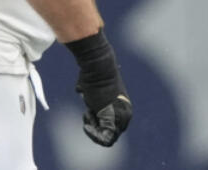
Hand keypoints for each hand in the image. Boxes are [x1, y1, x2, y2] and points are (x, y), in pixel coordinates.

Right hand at [64, 29, 132, 146]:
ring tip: (87, 115)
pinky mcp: (114, 120)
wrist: (97, 66)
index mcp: (124, 108)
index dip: (97, 122)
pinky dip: (94, 135)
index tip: (88, 112)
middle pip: (110, 133)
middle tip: (87, 114)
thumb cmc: (93, 73)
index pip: (112, 125)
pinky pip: (105, 139)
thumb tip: (81, 91)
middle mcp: (126, 115)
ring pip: (107, 138)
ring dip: (93, 130)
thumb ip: (92, 95)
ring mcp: (121, 119)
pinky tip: (86, 126)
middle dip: (95, 126)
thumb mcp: (94, 87)